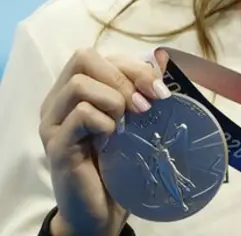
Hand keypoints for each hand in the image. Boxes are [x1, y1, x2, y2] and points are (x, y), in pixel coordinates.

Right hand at [39, 49, 169, 235]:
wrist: (102, 210)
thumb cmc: (120, 159)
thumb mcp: (134, 117)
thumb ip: (142, 87)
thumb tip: (162, 57)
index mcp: (74, 90)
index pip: (99, 55)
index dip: (133, 66)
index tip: (159, 91)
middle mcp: (57, 101)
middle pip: (83, 58)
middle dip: (123, 77)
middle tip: (143, 106)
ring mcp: (53, 123)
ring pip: (79, 84)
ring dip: (113, 99)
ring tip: (125, 124)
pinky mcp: (56, 146)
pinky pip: (81, 114)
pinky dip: (105, 122)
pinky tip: (112, 140)